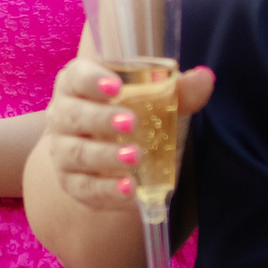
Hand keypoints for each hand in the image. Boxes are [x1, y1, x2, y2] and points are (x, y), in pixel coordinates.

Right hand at [43, 55, 215, 212]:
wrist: (107, 151)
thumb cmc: (128, 113)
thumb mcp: (152, 100)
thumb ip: (177, 90)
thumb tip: (204, 78)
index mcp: (77, 85)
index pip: (76, 77)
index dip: (92, 80)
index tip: (116, 86)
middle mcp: (63, 116)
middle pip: (72, 115)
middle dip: (101, 119)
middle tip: (132, 123)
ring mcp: (63, 151)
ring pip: (77, 153)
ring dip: (106, 156)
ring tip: (135, 157)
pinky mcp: (71, 182)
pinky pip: (85, 188)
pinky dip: (108, 190)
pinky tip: (130, 190)